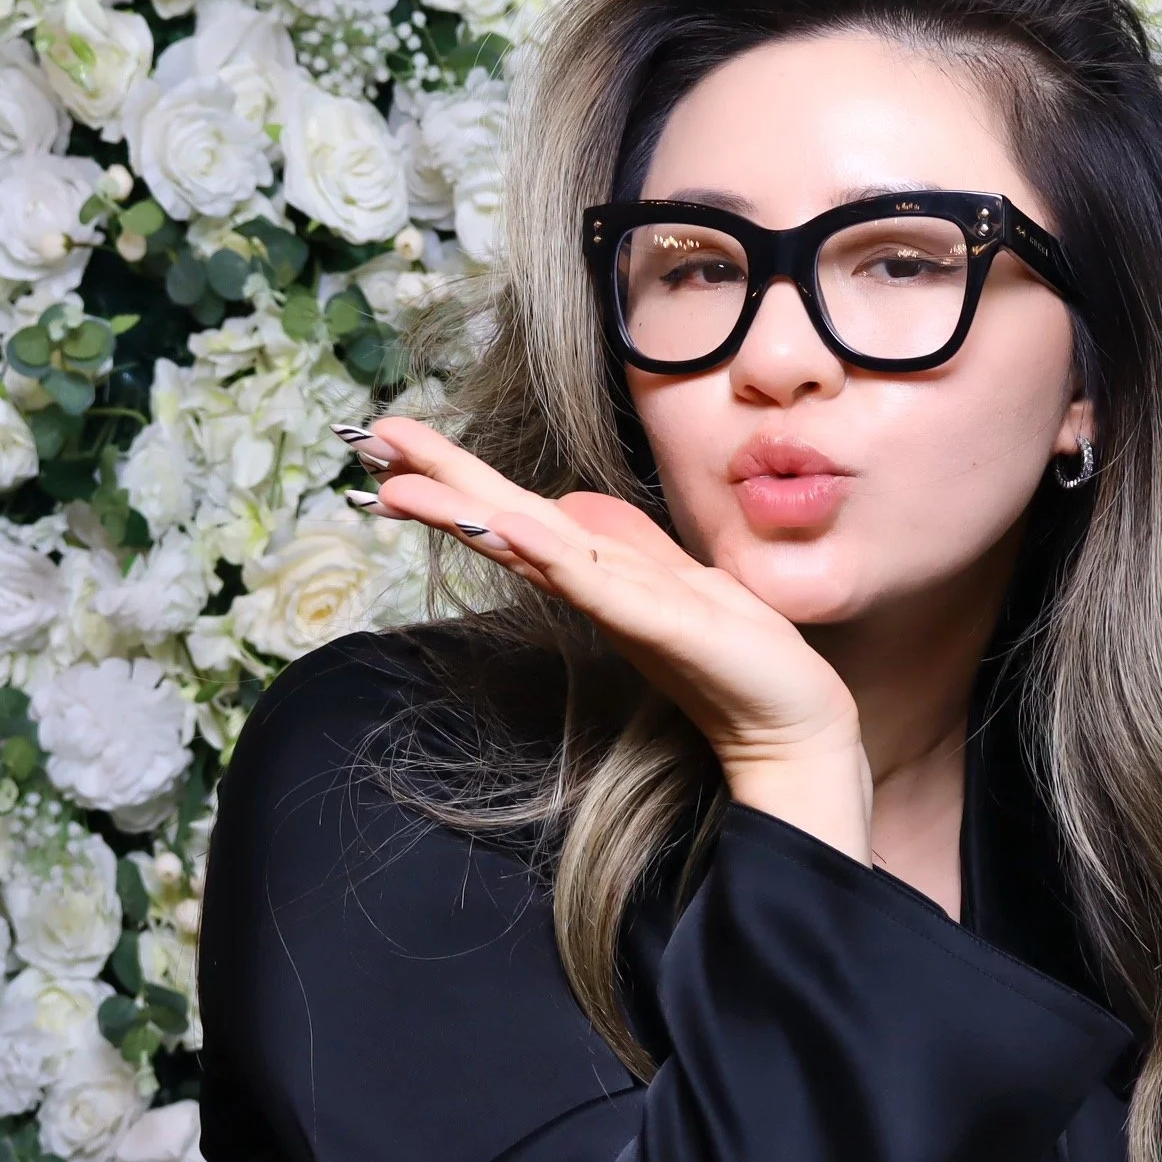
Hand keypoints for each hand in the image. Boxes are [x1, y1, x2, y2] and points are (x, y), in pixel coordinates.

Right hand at [345, 417, 871, 860]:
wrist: (791, 724)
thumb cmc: (736, 655)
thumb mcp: (674, 576)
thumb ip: (622, 541)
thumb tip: (566, 502)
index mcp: (595, 571)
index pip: (512, 513)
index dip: (455, 475)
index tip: (393, 437)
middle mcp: (594, 587)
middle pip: (503, 523)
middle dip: (438, 483)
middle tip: (370, 442)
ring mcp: (620, 605)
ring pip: (532, 548)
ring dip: (471, 515)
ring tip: (409, 486)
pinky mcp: (656, 624)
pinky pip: (594, 584)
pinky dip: (550, 555)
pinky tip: (512, 525)